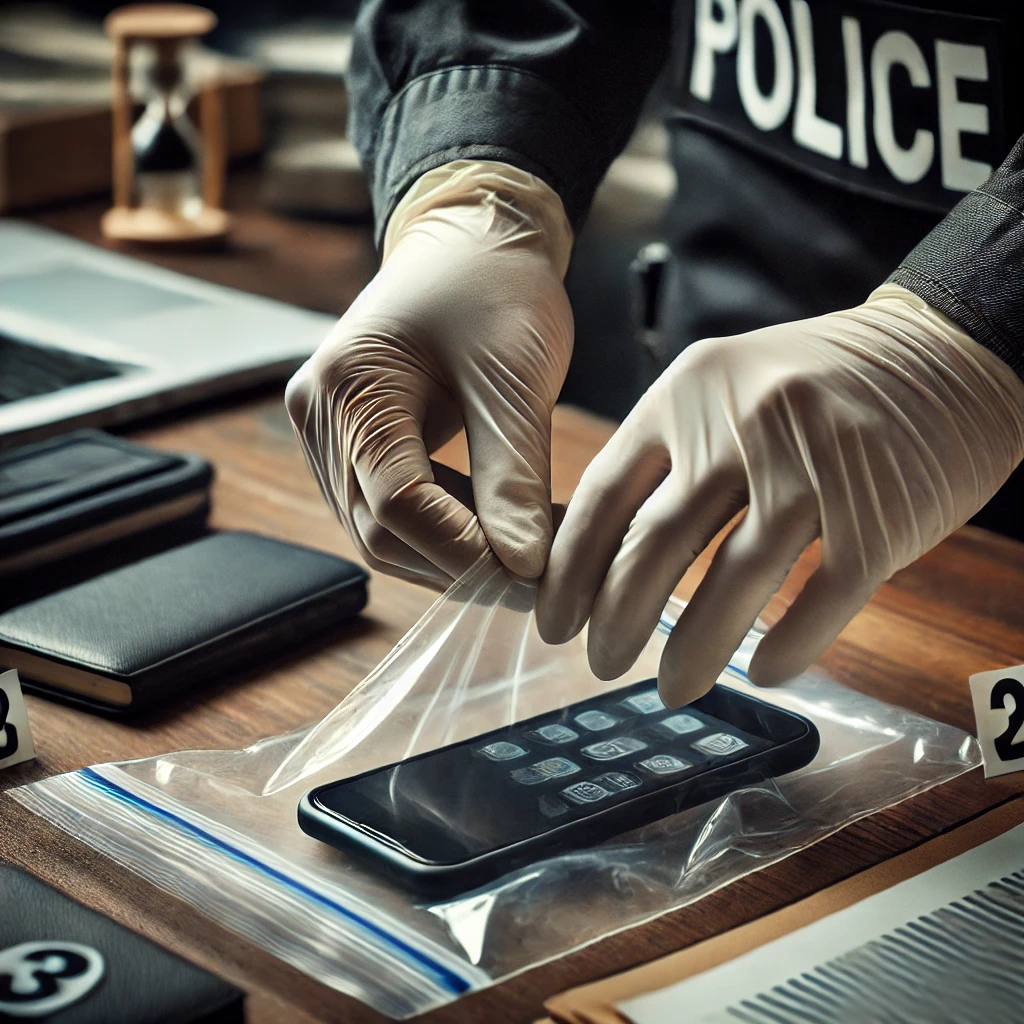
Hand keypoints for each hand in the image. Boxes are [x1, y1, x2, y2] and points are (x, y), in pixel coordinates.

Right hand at [286, 162, 572, 585]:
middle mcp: (319, 411)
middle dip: (458, 562)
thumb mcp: (514, 378)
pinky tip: (491, 526)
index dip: (463, 551)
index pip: (396, 503)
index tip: (530, 579)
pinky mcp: (348, 438)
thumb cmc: (496, 286)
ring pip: (380, 531)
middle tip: (534, 578)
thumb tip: (522, 568)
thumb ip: (513, 475)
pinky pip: (386, 507)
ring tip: (521, 552)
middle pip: (379, 528)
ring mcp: (326, 427)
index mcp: (350, 384)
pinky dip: (440, 528)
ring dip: (449, 552)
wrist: (472, 238)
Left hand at [537, 286, 1023, 705]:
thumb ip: (669, 452)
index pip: (603, 494)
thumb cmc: (821, 381)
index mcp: (688, 393)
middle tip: (601, 664)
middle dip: (615, 620)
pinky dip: (788, 646)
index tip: (554, 620)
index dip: (570, 569)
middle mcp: (742, 426)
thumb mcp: (726, 387)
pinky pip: (821, 599)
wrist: (948, 350)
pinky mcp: (880, 516)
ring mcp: (814, 470)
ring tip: (672, 690)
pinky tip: (764, 672)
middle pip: (653, 547)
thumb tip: (606, 551)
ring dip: (693, 652)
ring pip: (732, 584)